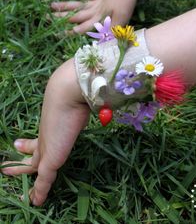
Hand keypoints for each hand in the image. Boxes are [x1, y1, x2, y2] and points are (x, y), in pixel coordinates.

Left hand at [1, 59, 89, 205]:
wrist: (67, 94)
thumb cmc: (75, 96)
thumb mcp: (78, 105)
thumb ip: (80, 110)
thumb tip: (88, 103)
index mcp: (51, 126)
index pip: (38, 140)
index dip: (27, 145)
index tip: (18, 145)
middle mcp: (46, 137)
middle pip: (31, 153)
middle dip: (19, 161)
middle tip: (6, 166)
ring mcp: (46, 148)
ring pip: (30, 166)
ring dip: (20, 172)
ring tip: (9, 177)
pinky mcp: (50, 159)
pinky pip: (44, 181)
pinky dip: (39, 191)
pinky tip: (35, 201)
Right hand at [50, 0, 136, 33]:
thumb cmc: (126, 4)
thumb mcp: (121, 21)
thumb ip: (111, 33)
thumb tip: (102, 45)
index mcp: (98, 18)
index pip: (82, 27)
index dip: (70, 32)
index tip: (56, 34)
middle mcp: (94, 11)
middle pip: (75, 15)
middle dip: (60, 18)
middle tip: (46, 17)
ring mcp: (96, 2)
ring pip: (77, 5)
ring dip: (64, 6)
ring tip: (51, 5)